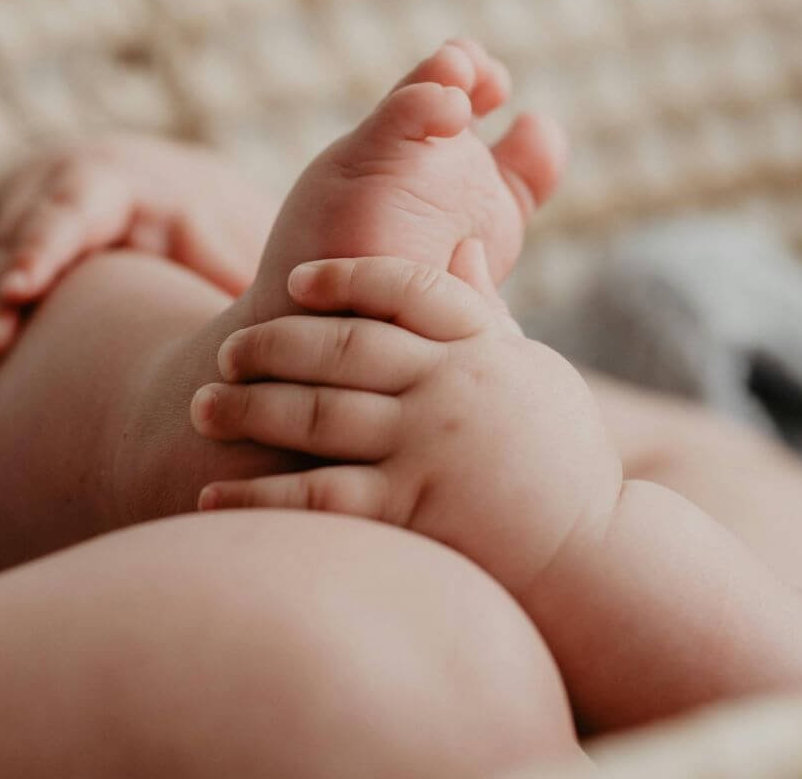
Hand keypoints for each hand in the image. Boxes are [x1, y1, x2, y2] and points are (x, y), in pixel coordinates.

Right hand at [0, 137, 277, 380]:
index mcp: (115, 174)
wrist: (187, 211)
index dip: (39, 246)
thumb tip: (269, 316)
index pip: (68, 205)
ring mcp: (16, 203)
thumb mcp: (233, 248)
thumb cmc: (222, 241)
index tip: (18, 292)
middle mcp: (54, 178)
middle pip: (9, 231)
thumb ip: (235, 270)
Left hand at [192, 247, 621, 595]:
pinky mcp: (411, 512)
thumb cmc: (566, 464)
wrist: (597, 559)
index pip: (406, 288)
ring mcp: (428, 450)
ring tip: (204, 408)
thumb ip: (487, 314)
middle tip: (227, 351)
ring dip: (250, 406)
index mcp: (482, 350)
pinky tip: (215, 496)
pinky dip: (259, 498)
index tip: (298, 281)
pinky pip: (318, 498)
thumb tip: (463, 243)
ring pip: (316, 413)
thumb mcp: (537, 374)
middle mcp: (450, 390)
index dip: (347, 277)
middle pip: (342, 347)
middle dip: (274, 343)